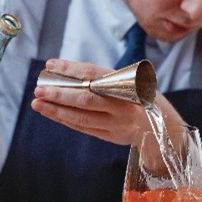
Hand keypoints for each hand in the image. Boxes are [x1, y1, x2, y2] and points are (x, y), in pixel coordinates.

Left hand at [31, 59, 184, 144]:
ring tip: (37, 102)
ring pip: (81, 117)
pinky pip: (83, 127)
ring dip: (56, 110)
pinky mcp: (111, 136)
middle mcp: (124, 105)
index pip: (95, 74)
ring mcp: (117, 123)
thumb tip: (64, 71)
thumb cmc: (141, 97)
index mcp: (129, 84)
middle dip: (60, 93)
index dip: (71, 69)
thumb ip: (104, 78)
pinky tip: (50, 112)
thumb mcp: (131, 80)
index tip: (50, 65)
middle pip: (86, 99)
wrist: (163, 126)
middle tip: (39, 88)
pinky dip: (64, 119)